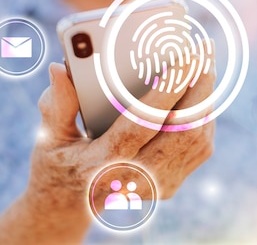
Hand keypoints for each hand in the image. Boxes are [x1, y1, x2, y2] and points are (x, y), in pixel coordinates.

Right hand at [28, 58, 215, 233]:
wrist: (71, 205)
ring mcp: (157, 184)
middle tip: (205, 52)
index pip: (144, 122)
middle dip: (199, 87)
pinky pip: (199, 146)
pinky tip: (201, 91)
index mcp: (104, 163)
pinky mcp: (171, 183)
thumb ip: (56, 103)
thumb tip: (59, 68)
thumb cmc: (59, 161)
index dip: (169, 89)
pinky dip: (204, 114)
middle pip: (182, 129)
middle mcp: (136, 177)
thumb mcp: (49, 136)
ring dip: (206, 98)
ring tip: (206, 65)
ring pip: (197, 137)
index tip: (186, 57)